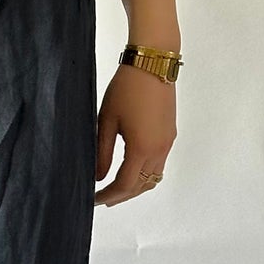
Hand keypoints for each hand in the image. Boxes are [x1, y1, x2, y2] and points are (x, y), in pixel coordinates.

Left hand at [94, 65, 174, 205]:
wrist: (152, 64)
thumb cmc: (125, 89)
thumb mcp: (106, 121)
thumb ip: (101, 152)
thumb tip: (98, 176)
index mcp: (142, 148)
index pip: (125, 185)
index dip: (108, 195)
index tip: (93, 200)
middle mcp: (159, 150)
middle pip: (141, 186)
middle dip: (121, 195)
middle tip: (102, 199)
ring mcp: (168, 143)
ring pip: (153, 178)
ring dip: (135, 186)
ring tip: (115, 188)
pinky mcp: (170, 135)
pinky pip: (159, 165)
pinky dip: (144, 174)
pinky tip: (130, 169)